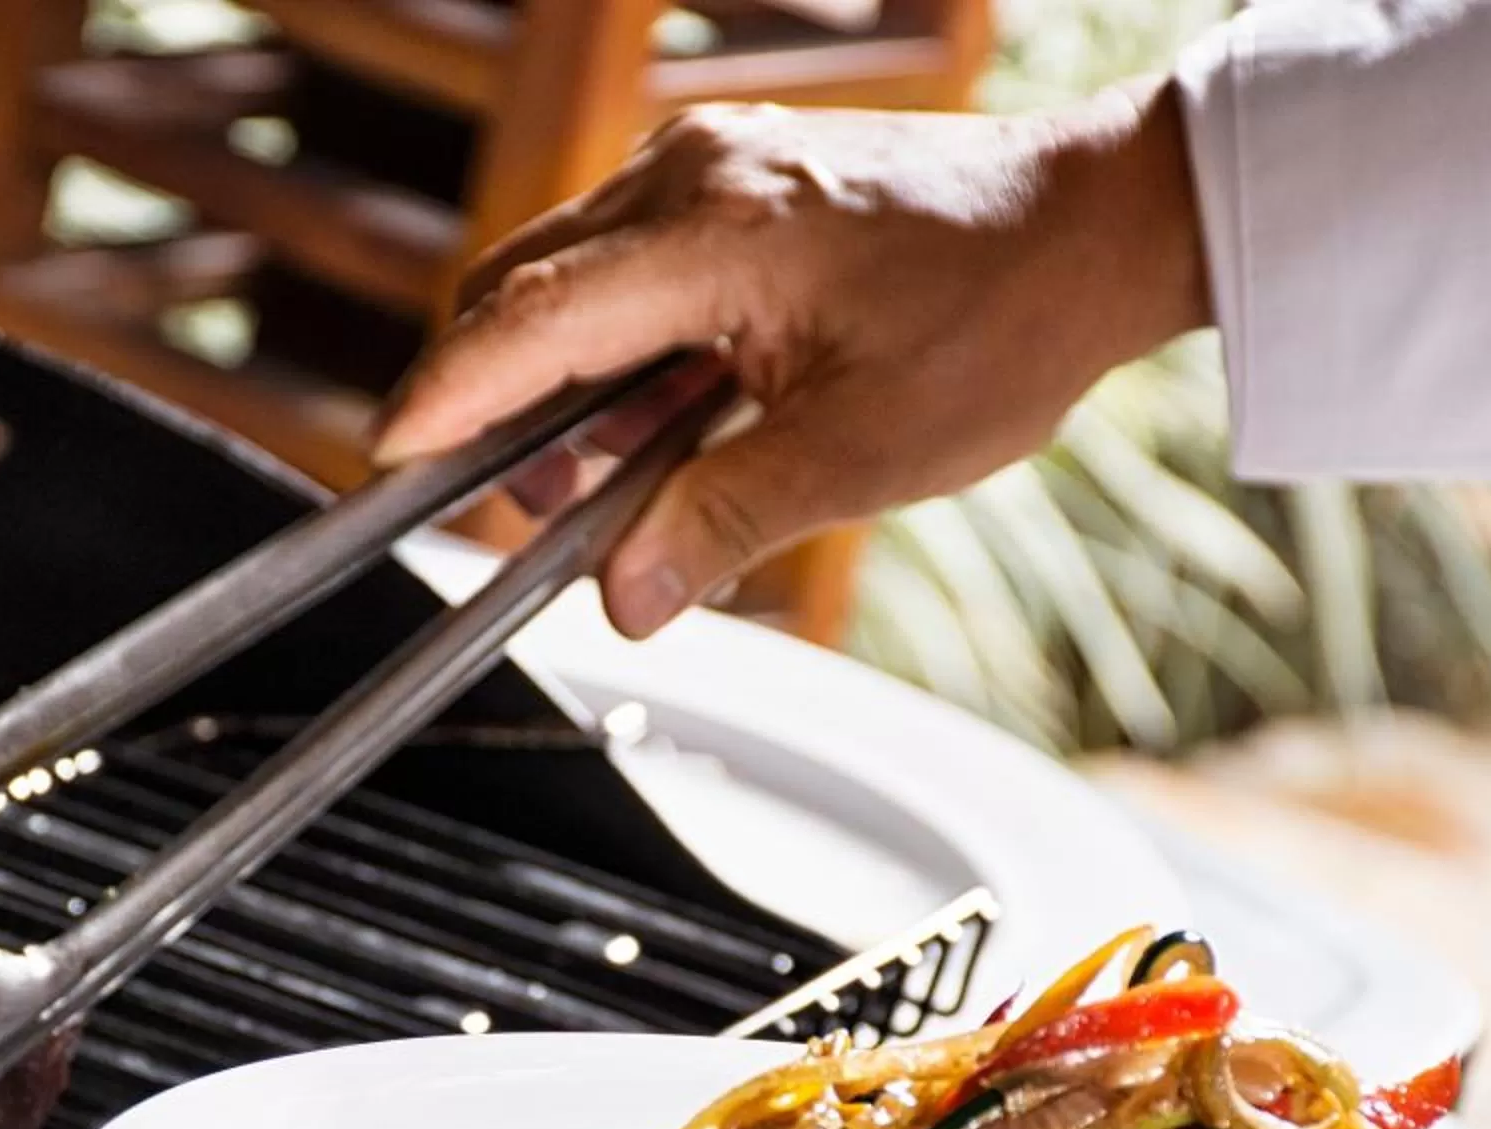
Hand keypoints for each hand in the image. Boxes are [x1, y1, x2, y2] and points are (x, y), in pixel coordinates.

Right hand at [371, 86, 1211, 637]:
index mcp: (710, 233)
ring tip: (632, 479)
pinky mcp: (735, 181)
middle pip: (520, 293)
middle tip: (540, 519)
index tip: (388, 464)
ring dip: (571, 388)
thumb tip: (623, 599)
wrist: (1102, 221)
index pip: (523, 322)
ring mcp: (709, 167)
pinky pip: (627, 267)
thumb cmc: (1005, 319)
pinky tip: (674, 419)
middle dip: (504, 411)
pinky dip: (622, 350)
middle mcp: (690, 177)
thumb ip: (722, 523)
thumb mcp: (862, 454)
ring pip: (569, 281)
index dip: (443, 400)